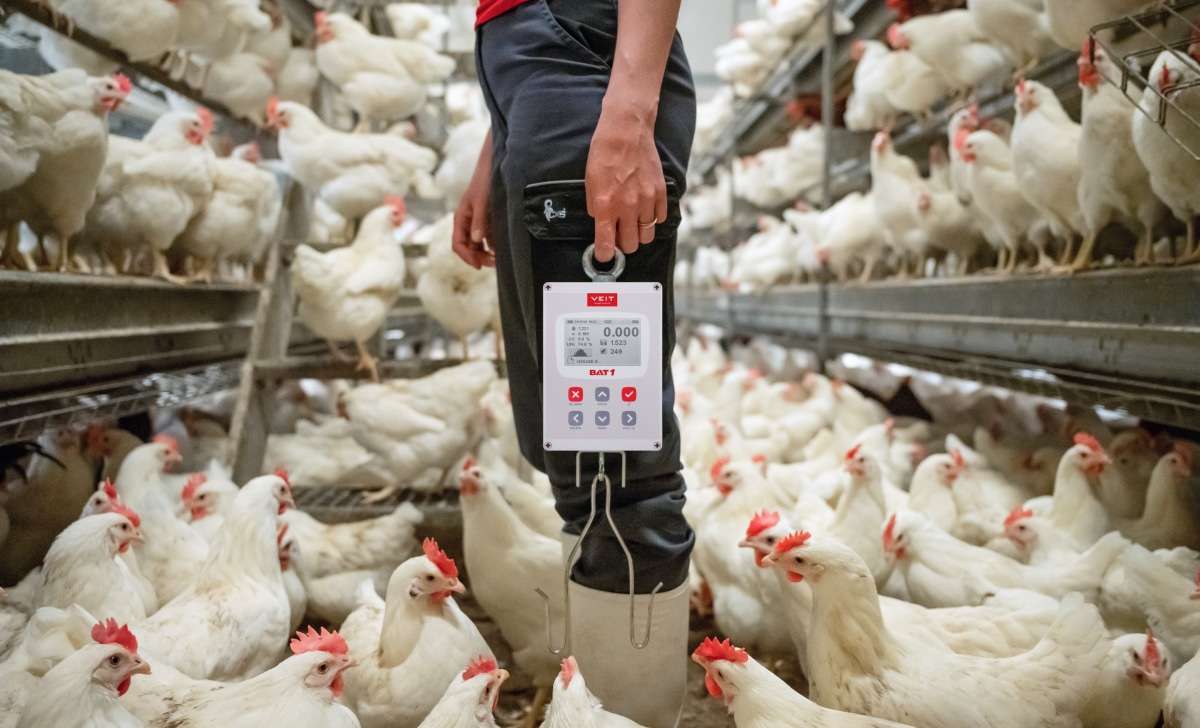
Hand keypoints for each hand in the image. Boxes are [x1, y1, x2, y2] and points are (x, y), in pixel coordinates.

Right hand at [452, 137, 495, 269]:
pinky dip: (493, 244)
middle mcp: (467, 222)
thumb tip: (477, 241)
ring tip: (500, 257)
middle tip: (494, 263)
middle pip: (468, 248)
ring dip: (487, 253)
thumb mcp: (482, 201)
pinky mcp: (488, 220)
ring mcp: (477, 222)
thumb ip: (479, 221)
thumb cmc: (485, 181)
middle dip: (479, 257)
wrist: (494, 165)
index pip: (458, 244)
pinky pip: (488, 238)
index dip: (467, 257)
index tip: (479, 265)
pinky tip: (503, 247)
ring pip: (478, 245)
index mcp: (461, 218)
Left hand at [585, 99, 666, 262]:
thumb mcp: (590, 182)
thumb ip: (596, 207)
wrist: (626, 131)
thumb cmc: (604, 153)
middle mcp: (627, 206)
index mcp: (606, 205)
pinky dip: (653, 219)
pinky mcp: (660, 193)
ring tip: (633, 221)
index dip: (605, 254)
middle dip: (623, 244)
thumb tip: (602, 223)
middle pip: (631, 245)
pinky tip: (644, 208)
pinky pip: (660, 219)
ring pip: (647, 235)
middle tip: (619, 233)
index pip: (606, 244)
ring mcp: (646, 200)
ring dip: (639, 233)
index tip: (605, 254)